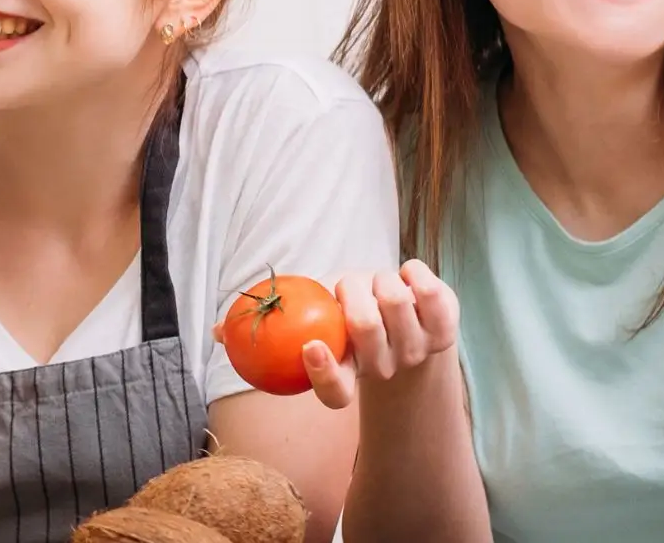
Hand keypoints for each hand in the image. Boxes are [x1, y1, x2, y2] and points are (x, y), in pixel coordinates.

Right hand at [211, 259, 459, 409]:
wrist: (414, 341)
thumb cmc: (348, 332)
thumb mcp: (310, 334)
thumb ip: (269, 333)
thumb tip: (216, 331)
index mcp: (349, 379)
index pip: (335, 391)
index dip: (323, 371)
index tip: (310, 345)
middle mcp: (386, 370)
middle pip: (365, 325)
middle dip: (352, 291)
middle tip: (348, 287)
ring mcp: (420, 349)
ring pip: (395, 299)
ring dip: (378, 278)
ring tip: (377, 284)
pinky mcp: (447, 326)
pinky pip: (429, 288)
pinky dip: (413, 271)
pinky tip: (407, 277)